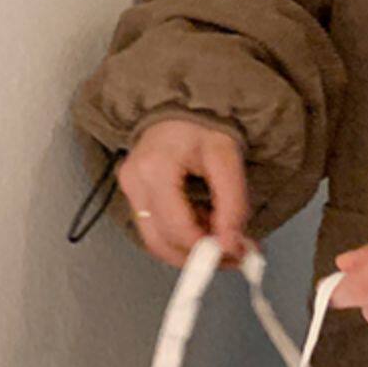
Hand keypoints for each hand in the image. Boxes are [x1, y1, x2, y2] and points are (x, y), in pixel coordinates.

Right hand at [117, 119, 248, 266]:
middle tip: (236, 257)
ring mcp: (129, 189)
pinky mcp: (134, 195)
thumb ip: (233, 204)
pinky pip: (156, 229)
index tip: (237, 254)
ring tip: (226, 240)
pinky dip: (185, 237)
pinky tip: (209, 226)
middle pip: (161, 242)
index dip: (206, 249)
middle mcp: (134, 182)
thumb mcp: (227, 159)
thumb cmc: (203, 126)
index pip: (177, 228)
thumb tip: (232, 246)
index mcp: (155, 169)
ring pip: (156, 241)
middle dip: (199, 258)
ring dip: (192, 251)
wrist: (181, 107)